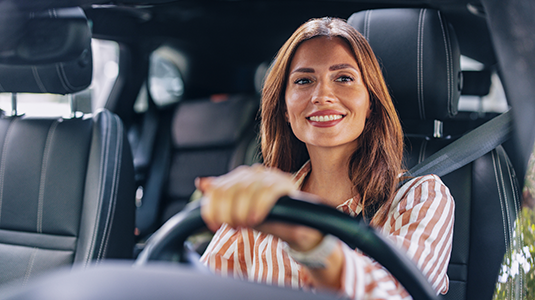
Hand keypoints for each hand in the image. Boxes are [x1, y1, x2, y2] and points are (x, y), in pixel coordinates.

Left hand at [196, 164, 323, 251]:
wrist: (295, 228)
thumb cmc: (266, 219)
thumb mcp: (239, 213)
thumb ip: (221, 198)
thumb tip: (201, 182)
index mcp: (240, 177)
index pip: (218, 188)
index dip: (213, 208)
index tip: (215, 226)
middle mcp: (254, 173)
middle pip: (231, 188)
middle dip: (227, 211)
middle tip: (232, 226)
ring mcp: (271, 176)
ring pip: (248, 188)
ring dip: (242, 210)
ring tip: (244, 224)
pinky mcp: (286, 183)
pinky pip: (268, 191)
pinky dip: (259, 206)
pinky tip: (255, 218)